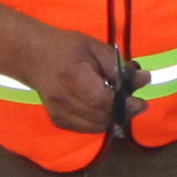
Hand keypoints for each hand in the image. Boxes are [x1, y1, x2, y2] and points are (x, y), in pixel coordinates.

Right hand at [24, 29, 139, 137]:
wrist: (33, 57)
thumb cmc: (66, 47)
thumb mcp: (94, 47)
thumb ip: (117, 65)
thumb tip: (144, 79)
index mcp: (71, 76)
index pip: (101, 100)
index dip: (123, 104)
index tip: (140, 102)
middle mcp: (62, 99)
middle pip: (100, 116)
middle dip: (122, 112)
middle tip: (134, 102)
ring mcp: (58, 112)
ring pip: (95, 126)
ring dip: (112, 118)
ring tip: (119, 103)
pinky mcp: (57, 121)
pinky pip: (86, 128)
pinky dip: (99, 121)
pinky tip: (102, 108)